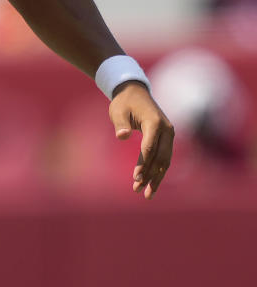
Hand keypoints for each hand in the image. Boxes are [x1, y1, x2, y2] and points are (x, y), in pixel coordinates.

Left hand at [109, 83, 174, 198]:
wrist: (135, 92)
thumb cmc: (124, 102)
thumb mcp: (118, 111)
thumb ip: (120, 124)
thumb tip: (122, 136)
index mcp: (154, 122)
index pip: (150, 147)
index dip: (143, 164)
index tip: (135, 178)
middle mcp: (166, 129)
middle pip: (161, 158)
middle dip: (150, 175)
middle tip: (138, 190)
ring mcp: (169, 135)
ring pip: (165, 161)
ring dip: (156, 178)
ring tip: (146, 195)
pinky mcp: (167, 139)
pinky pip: (164, 158)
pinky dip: (158, 172)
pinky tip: (151, 185)